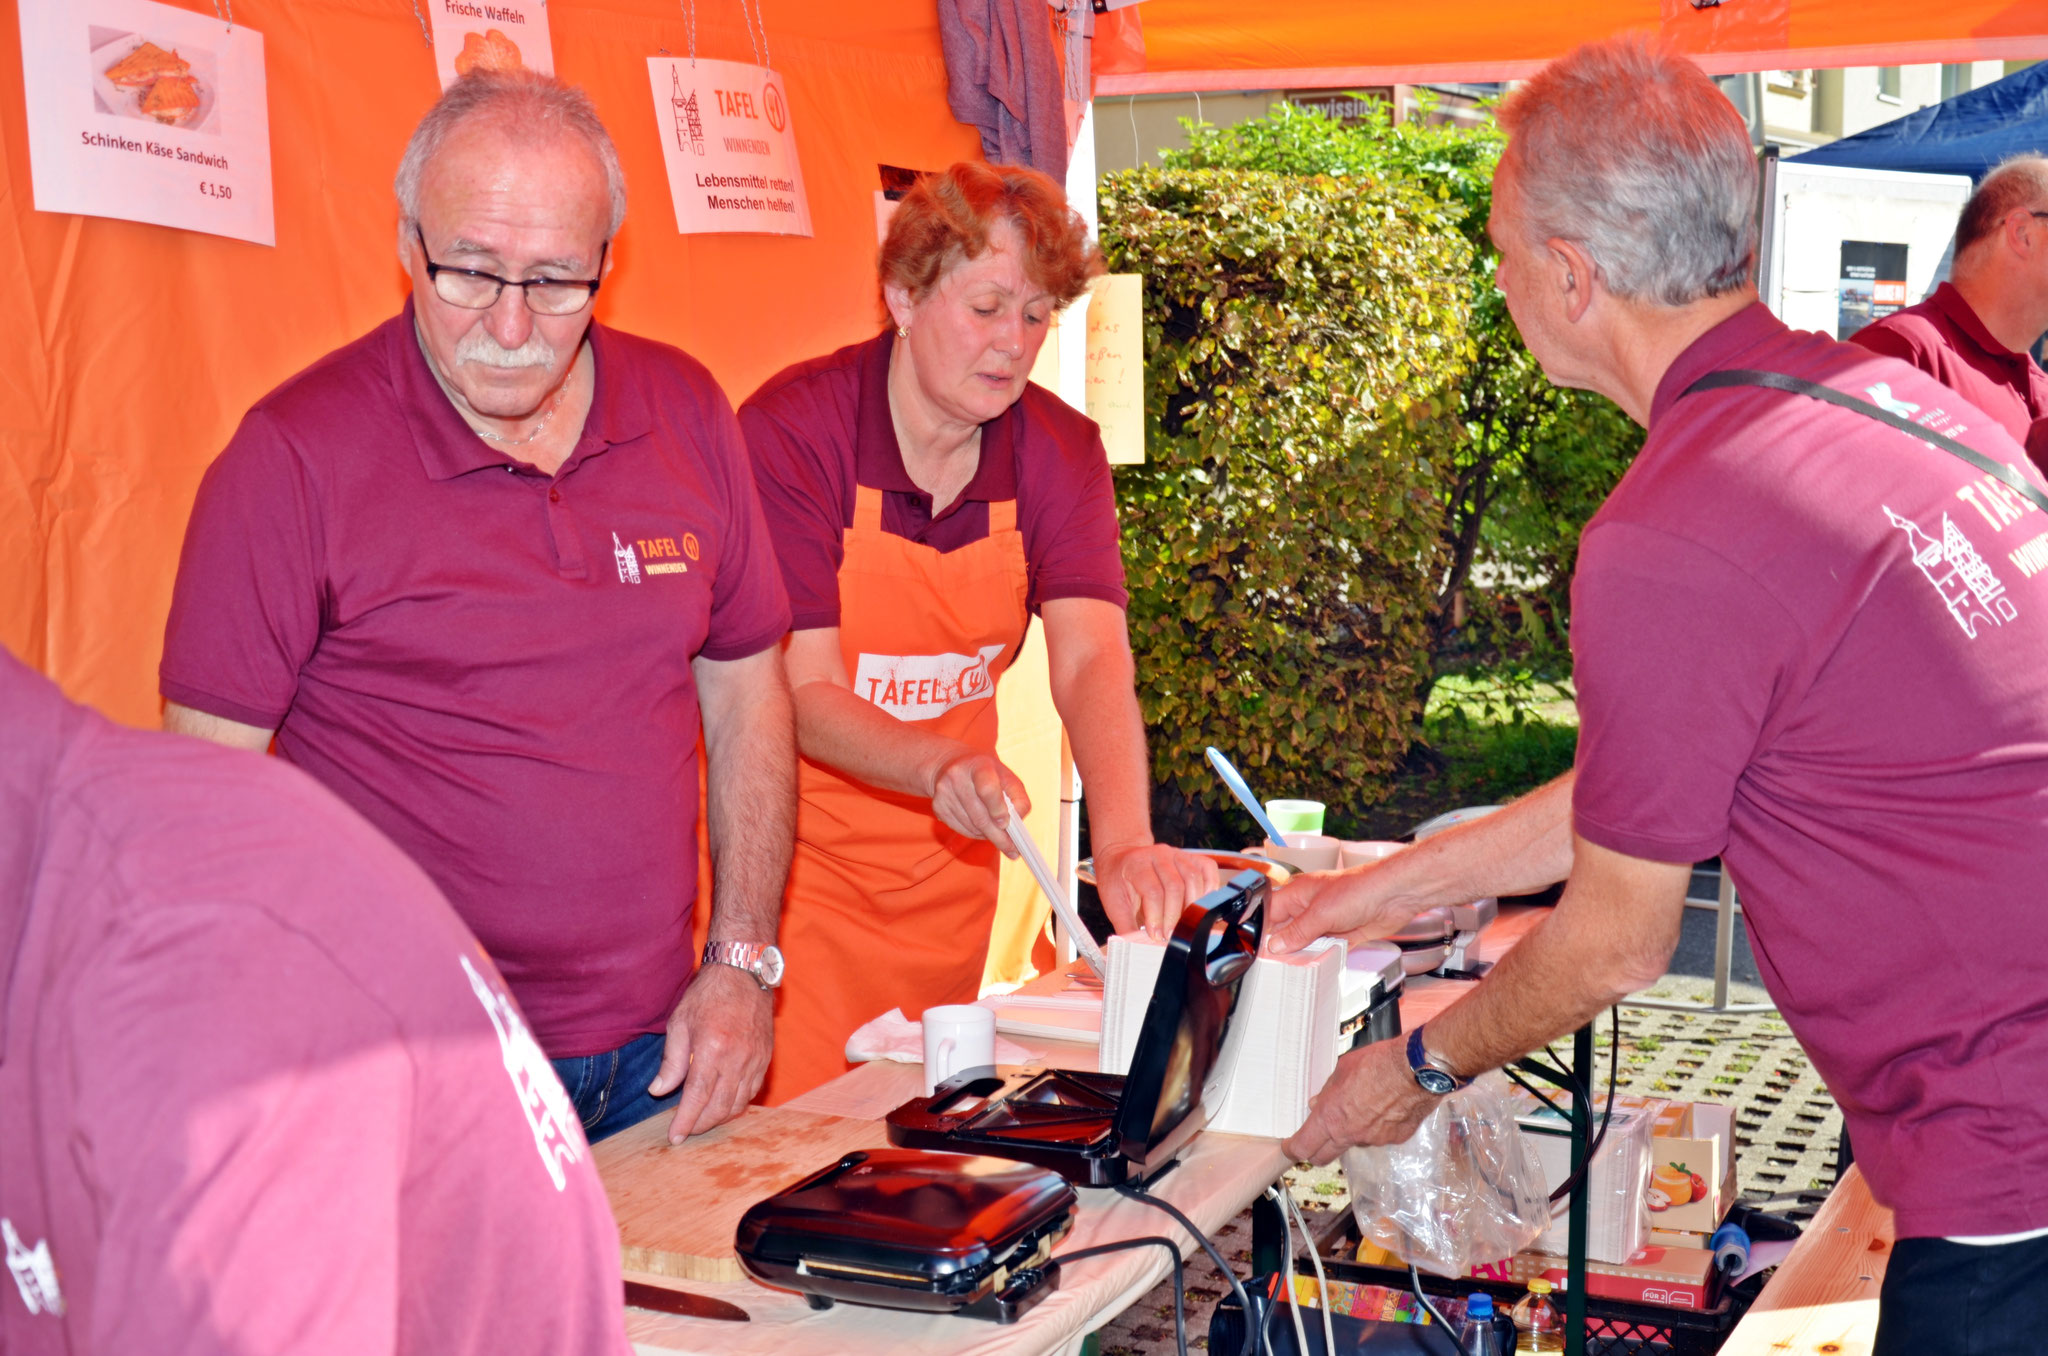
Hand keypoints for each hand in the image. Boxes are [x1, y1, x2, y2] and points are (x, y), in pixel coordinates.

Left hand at [648, 961, 773, 1142]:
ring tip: (702, 1120)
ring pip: (738, 1103)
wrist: (744, 972)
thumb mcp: (680, 1022)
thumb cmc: (708, 994)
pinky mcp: (765, 1058)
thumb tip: (659, 1091)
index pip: (697, 1097)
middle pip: (719, 1107)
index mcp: (712, 1049)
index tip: (674, 1138)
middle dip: (701, 1125)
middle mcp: (737, 1058)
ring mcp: (755, 1059)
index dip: (685, 1121)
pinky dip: (737, 1104)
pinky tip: (723, 1105)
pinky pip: (752, 1091)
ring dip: (719, 1118)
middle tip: (686, 1131)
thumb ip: (671, 1061)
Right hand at [928, 748, 1028, 854]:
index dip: (998, 809)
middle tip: (1012, 850)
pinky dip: (975, 834)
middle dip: (998, 836)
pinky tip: (981, 828)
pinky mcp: (937, 806)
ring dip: (988, 835)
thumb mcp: (1007, 779)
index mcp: (980, 765)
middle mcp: (958, 776)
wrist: (952, 766)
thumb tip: (1018, 824)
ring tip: (997, 834)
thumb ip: (1019, 799)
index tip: (1006, 824)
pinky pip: (961, 829)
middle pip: (980, 815)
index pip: (987, 790)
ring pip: (971, 826)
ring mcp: (944, 791)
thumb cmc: (988, 775)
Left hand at [1093, 842, 1219, 937]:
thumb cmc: (1118, 882)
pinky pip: (1208, 870)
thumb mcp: (1114, 904)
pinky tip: (1201, 906)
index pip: (1153, 891)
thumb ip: (1126, 926)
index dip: (1157, 917)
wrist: (1122, 859)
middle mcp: (1159, 854)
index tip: (1156, 936)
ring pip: (1193, 879)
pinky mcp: (1191, 857)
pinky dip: (1210, 888)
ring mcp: (1177, 854)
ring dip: (1193, 907)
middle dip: (1175, 916)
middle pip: (1175, 886)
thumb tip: (1137, 949)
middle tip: (1170, 936)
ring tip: (1184, 925)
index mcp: (1137, 864)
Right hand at [1266, 860, 1418, 954]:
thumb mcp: (1320, 913)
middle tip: (1275, 965)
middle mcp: (1311, 906)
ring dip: (1303, 953)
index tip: (1259, 951)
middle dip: (1283, 946)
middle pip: (1288, 929)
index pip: (1271, 913)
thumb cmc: (1359, 889)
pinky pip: (1327, 948)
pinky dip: (1322, 957)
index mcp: (1298, 893)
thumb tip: (1276, 945)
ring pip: (1307, 941)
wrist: (1394, 895)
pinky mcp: (1345, 933)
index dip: (1262, 931)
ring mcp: (1328, 920)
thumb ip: (1297, 931)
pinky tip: (1317, 965)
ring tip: (1294, 969)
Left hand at [1282, 1035, 1439, 1163]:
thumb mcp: (1343, 1069)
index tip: (1289, 1147)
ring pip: (1354, 1142)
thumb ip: (1328, 1090)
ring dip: (1352, 1131)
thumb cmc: (1378, 1063)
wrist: (1417, 1069)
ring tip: (1363, 1104)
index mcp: (1331, 1117)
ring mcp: (1374, 1139)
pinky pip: (1380, 1136)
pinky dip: (1378, 1126)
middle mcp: (1350, 1134)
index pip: (1303, 1146)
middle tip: (1315, 1138)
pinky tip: (1385, 1106)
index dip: (1293, 1149)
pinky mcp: (1395, 1139)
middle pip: (1323, 1156)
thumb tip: (1318, 1102)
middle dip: (1316, 1150)